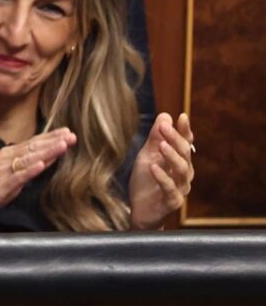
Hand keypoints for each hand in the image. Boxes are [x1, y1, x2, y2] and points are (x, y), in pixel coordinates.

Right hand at [0, 128, 75, 233]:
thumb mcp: (10, 178)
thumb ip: (26, 168)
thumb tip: (46, 160)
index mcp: (6, 155)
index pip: (32, 143)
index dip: (50, 137)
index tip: (67, 132)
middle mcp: (3, 159)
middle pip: (32, 148)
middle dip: (53, 141)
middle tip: (71, 135)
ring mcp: (1, 172)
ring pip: (27, 159)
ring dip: (46, 151)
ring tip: (62, 145)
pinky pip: (17, 177)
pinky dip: (29, 170)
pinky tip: (41, 165)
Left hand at [129, 112, 193, 229]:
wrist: (140, 210)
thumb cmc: (146, 181)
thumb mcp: (147, 156)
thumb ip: (155, 138)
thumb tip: (165, 116)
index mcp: (180, 162)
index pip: (185, 144)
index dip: (185, 130)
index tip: (181, 116)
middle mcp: (184, 174)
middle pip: (185, 154)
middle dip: (175, 139)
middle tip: (164, 127)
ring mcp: (180, 189)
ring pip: (181, 170)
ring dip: (171, 156)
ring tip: (161, 145)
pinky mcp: (173, 202)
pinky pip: (170, 189)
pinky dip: (162, 177)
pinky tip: (154, 166)